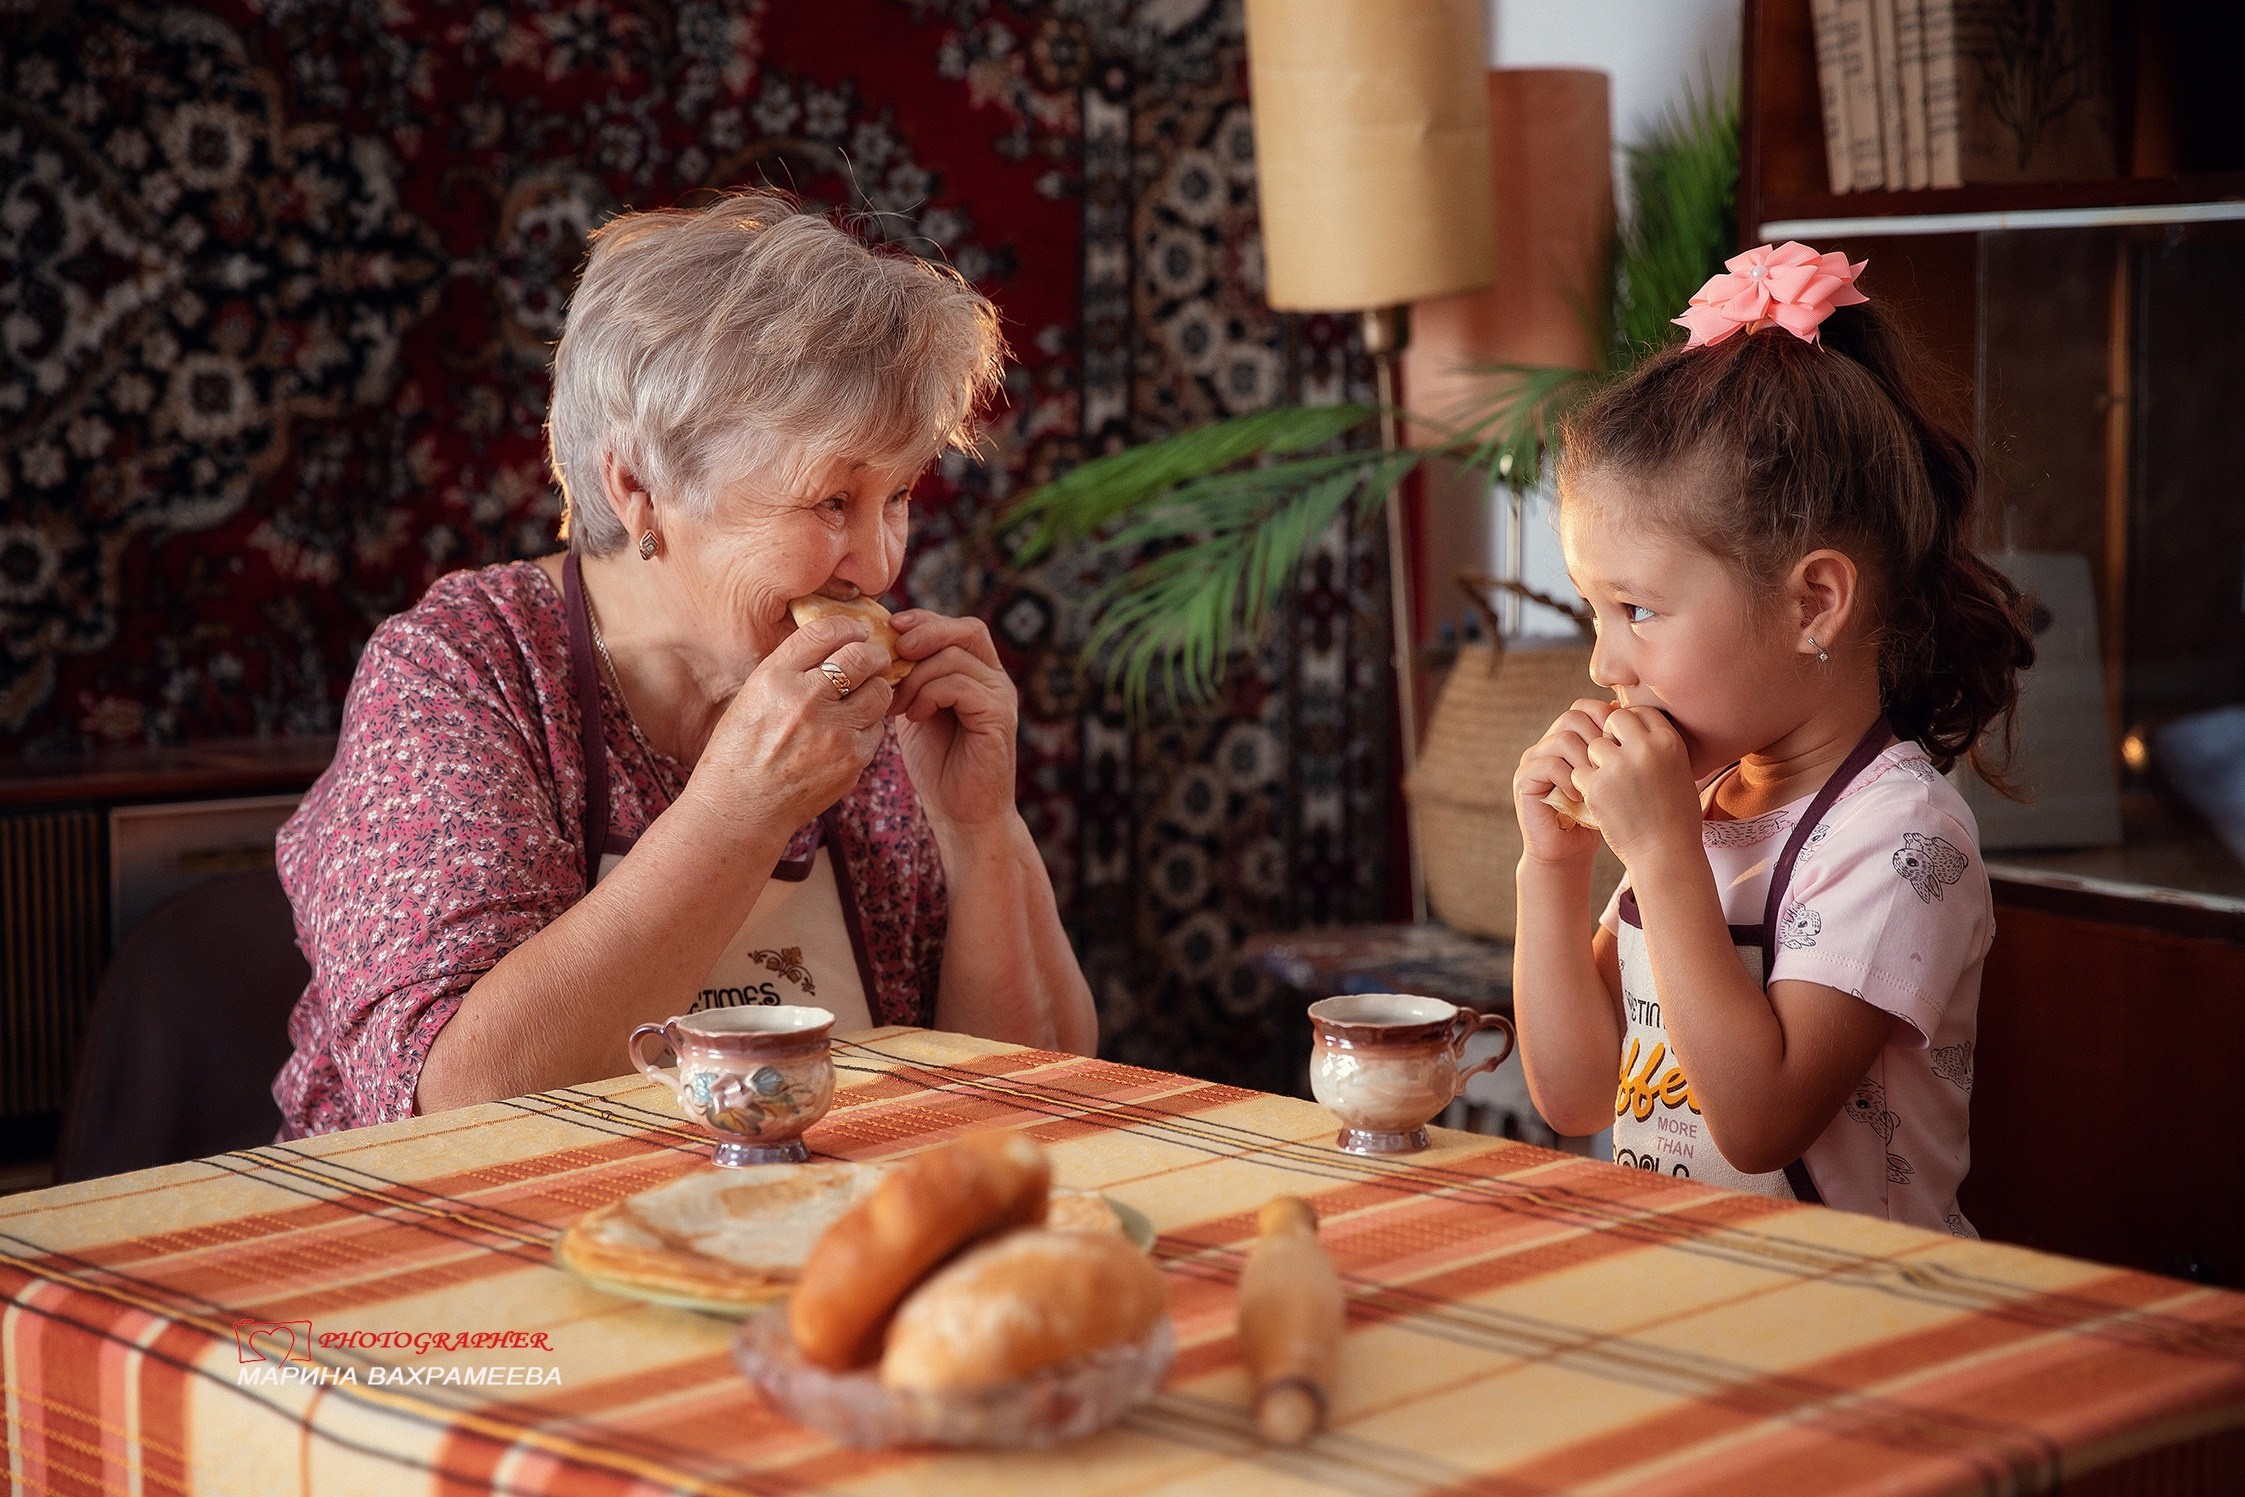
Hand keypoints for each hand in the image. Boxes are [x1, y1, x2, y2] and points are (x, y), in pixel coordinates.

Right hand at [690, 616, 894, 834]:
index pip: (825, 633)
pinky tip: (849, 731)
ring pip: (880, 691)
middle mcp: (806, 700)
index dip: (847, 626)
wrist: (740, 808)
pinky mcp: (852, 760)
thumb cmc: (742, 750)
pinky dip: (868, 725)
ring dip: (876, 688)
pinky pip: (877, 729)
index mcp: (775, 678)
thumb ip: (792, 669)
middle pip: (862, 657)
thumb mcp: (753, 696)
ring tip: (864, 693)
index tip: (855, 631)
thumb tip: (838, 642)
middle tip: (873, 658)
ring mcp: (833, 733)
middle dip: (872, 653)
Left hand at [887, 609, 1019, 831]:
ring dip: (916, 675)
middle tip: (894, 650)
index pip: (957, 627)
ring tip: (896, 702)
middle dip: (925, 633)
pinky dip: (930, 694)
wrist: (962, 814)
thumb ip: (910, 679)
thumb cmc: (937, 765)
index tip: (889, 627)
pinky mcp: (999, 717)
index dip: (924, 620)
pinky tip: (915, 716)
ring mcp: (1001, 697)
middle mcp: (996, 679)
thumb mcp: (915, 710)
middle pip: (966, 630)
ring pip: (956, 657)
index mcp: (978, 673)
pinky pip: (961, 685)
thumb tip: (877, 645)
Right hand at [1514, 698, 1614, 864]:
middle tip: (1612, 765)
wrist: (1569, 852)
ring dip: (1586, 761)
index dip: (1607, 718)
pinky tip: (1581, 797)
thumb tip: (1640, 719)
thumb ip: (1620, 752)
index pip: (1585, 707)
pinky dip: (1569, 779)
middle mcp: (1548, 743)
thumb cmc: (1598, 817)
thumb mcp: (1615, 780)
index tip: (1626, 743)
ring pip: (1563, 739)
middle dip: (1599, 739)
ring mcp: (1533, 760)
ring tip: (1598, 784)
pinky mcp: (1524, 780)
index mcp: (1569, 737)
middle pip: (1573, 716)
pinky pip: (1548, 764)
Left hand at [1573, 706, 1701, 871]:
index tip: (1629, 741)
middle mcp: (1644, 749)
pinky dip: (1584, 784)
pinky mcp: (1597, 786)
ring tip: (1608, 783)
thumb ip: (1659, 748)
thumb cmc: (1677, 817)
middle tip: (1613, 757)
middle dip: (1610, 734)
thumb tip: (1637, 728)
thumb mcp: (1679, 772)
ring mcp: (1618, 766)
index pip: (1642, 712)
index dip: (1632, 724)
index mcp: (1669, 742)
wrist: (1666, 853)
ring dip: (1596, 762)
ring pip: (1593, 745)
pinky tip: (1598, 798)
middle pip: (1614, 719)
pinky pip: (1579, 771)